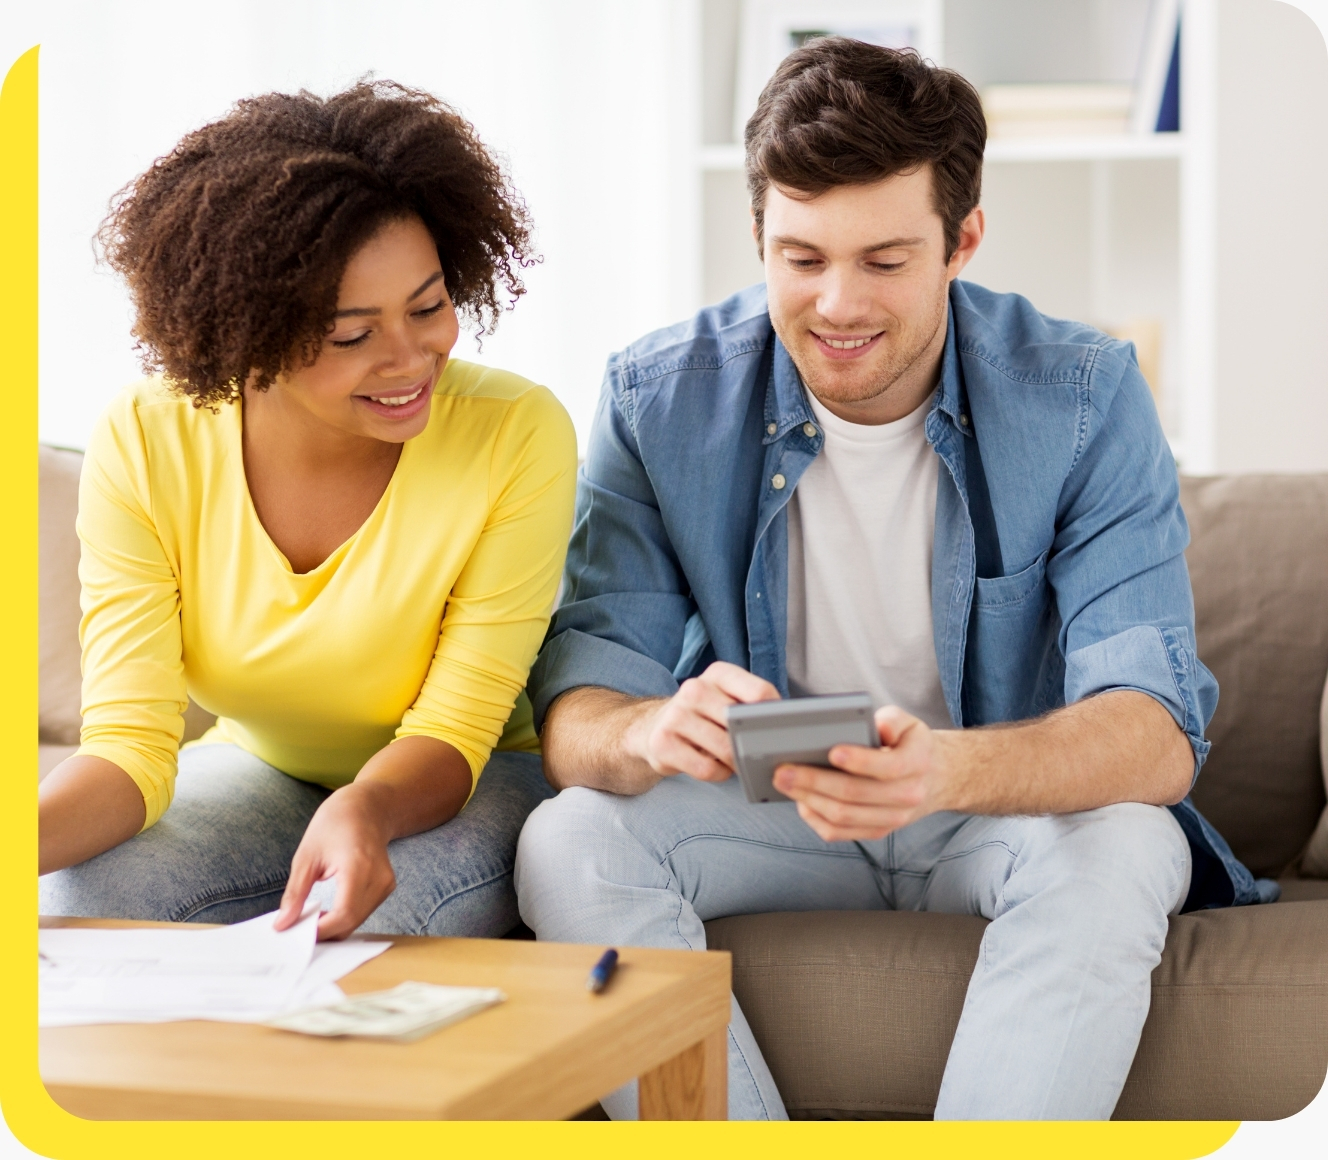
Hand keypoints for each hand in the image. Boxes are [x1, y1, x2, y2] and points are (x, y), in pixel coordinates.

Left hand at [273, 783, 396, 939]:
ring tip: (311, 916)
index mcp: (359, 866)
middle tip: (297, 927)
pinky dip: (344, 917)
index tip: (295, 933)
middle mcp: (379, 877)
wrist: (366, 807)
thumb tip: (283, 924)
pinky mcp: (387, 887)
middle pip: (351, 921)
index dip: (320, 930)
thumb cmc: (335, 824)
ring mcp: (387, 883)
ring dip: (333, 926)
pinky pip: (363, 912)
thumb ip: (295, 893)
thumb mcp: (306, 856)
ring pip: (357, 921)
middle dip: (324, 931)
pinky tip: (328, 910)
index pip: (344, 913)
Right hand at [626, 661, 779, 782]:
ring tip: (732, 759)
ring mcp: (676, 715)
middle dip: (752, 744)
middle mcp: (694, 689)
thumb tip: (786, 726)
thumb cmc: (704, 716)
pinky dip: (718, 773)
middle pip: (741, 725)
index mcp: (717, 674)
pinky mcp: (663, 743)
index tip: (777, 730)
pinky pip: (706, 768)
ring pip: (725, 749)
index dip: (774, 717)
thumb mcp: (727, 700)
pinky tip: (714, 766)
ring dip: (735, 762)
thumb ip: (752, 705)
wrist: (654, 728)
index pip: (759, 692)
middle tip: (755, 752)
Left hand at [773, 706, 949, 841]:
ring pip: (844, 816)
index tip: (831, 751)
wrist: (935, 778)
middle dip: (815, 782)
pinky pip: (840, 833)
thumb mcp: (908, 723)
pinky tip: (799, 801)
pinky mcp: (876, 831)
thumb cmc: (909, 744)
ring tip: (784, 783)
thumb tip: (871, 726)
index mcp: (917, 763)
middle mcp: (907, 796)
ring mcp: (892, 819)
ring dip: (809, 800)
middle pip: (855, 794)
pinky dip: (815, 819)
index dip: (859, 761)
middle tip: (784, 769)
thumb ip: (891, 720)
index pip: (888, 767)